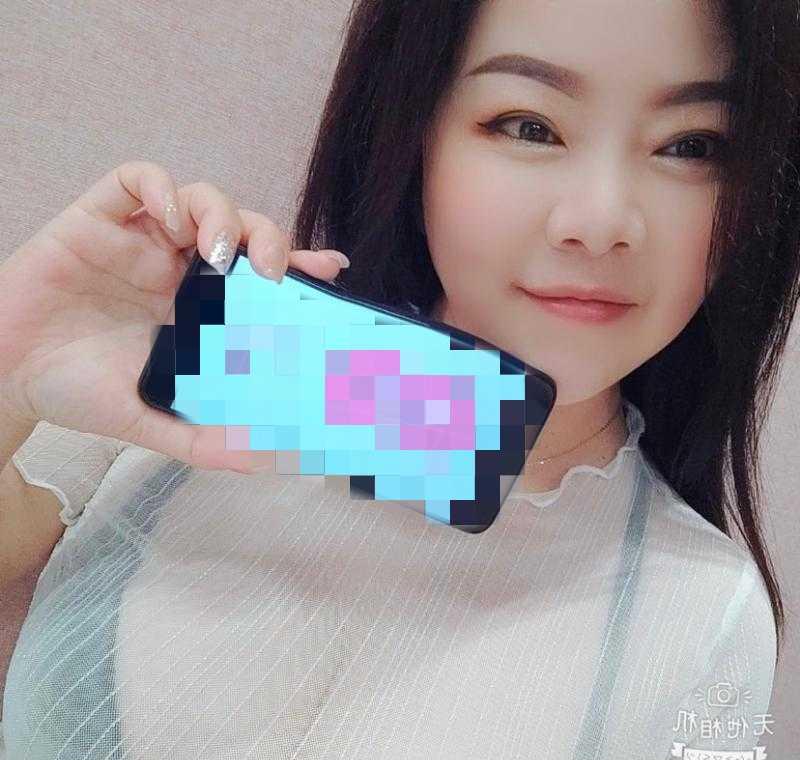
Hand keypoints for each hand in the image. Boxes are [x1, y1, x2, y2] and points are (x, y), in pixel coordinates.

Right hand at [0, 160, 349, 473]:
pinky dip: (160, 188)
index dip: (298, 265)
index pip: (259, 275)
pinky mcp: (96, 220)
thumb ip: (202, 440)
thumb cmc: (77, 392)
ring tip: (216, 251)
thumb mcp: (149, 421)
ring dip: (219, 213)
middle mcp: (176, 269)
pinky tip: (167, 220)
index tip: (329, 270)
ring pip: (198, 197)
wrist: (7, 378)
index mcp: (198, 308)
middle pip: (240, 228)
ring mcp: (138, 241)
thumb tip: (264, 462)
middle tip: (270, 270)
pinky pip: (135, 180)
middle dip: (265, 235)